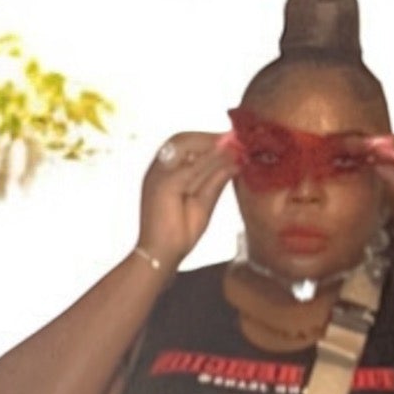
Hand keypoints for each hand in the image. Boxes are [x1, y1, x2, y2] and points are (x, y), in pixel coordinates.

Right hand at [137, 130, 237, 270]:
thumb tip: (234, 162)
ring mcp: (158, 175)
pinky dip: (208, 161)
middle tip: (235, 138)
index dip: (207, 139)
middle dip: (209, 137)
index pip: (183, 144)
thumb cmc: (179, 233)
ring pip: (186, 150)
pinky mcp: (162, 185)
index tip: (231, 138)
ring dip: (212, 145)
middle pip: (182, 139)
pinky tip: (226, 161)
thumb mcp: (203, 203)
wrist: (161, 256)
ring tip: (235, 145)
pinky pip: (188, 168)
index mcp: (164, 171)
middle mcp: (158, 169)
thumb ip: (215, 182)